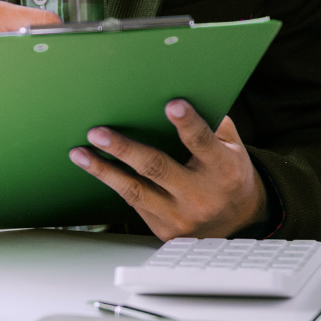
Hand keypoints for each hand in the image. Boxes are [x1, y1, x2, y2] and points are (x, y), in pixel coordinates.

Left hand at [68, 99, 267, 239]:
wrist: (240, 220)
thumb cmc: (229, 173)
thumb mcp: (231, 146)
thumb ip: (211, 123)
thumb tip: (180, 91)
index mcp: (223, 170)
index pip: (203, 142)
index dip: (188, 123)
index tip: (172, 104)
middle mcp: (201, 195)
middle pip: (158, 168)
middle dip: (124, 149)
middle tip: (98, 132)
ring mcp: (181, 216)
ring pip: (135, 191)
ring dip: (103, 170)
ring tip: (80, 153)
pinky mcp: (163, 229)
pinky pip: (132, 203)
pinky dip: (111, 183)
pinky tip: (93, 167)